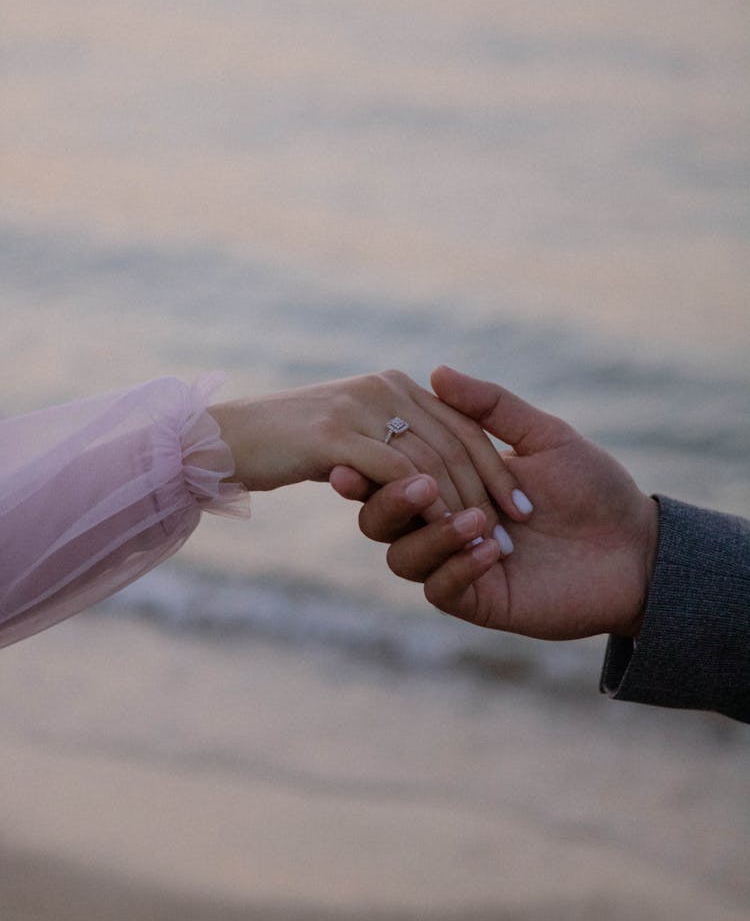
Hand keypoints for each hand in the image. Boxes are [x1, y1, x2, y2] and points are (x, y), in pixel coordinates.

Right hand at [209, 371, 532, 522]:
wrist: (216, 438)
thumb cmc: (277, 439)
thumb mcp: (345, 430)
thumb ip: (391, 436)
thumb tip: (431, 466)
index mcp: (392, 386)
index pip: (461, 424)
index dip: (495, 465)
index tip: (520, 506)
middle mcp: (383, 389)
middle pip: (456, 441)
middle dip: (491, 488)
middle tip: (515, 529)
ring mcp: (359, 410)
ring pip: (432, 457)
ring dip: (464, 500)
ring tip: (487, 534)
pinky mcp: (336, 437)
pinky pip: (396, 470)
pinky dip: (426, 499)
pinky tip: (443, 528)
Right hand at [331, 366, 658, 640]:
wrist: (635, 548)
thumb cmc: (593, 487)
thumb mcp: (543, 437)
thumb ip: (490, 406)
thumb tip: (437, 370)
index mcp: (450, 483)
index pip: (391, 473)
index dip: (367, 467)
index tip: (354, 457)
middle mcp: (442, 523)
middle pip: (378, 519)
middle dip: (388, 502)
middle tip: (419, 486)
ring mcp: (456, 563)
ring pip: (402, 557)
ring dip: (430, 535)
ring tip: (478, 518)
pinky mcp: (477, 600)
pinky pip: (441, 588)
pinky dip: (458, 566)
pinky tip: (493, 551)